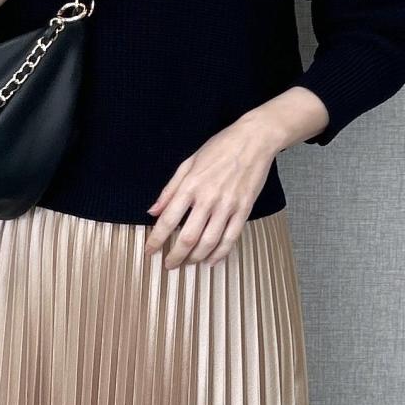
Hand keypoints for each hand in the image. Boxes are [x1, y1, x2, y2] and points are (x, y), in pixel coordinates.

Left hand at [142, 116, 279, 268]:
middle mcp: (208, 198)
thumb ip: (170, 189)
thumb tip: (153, 211)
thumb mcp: (188, 163)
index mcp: (191, 185)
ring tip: (188, 263)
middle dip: (175, 256)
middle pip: (188, 238)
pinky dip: (220, 254)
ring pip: (209, 243)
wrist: (254, 139)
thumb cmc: (220, 147)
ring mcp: (228, 206)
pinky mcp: (244, 209)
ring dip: (196, 258)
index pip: (168, 220)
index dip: (156, 240)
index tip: (150, 251)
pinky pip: (230, 238)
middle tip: (169, 265)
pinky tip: (211, 260)